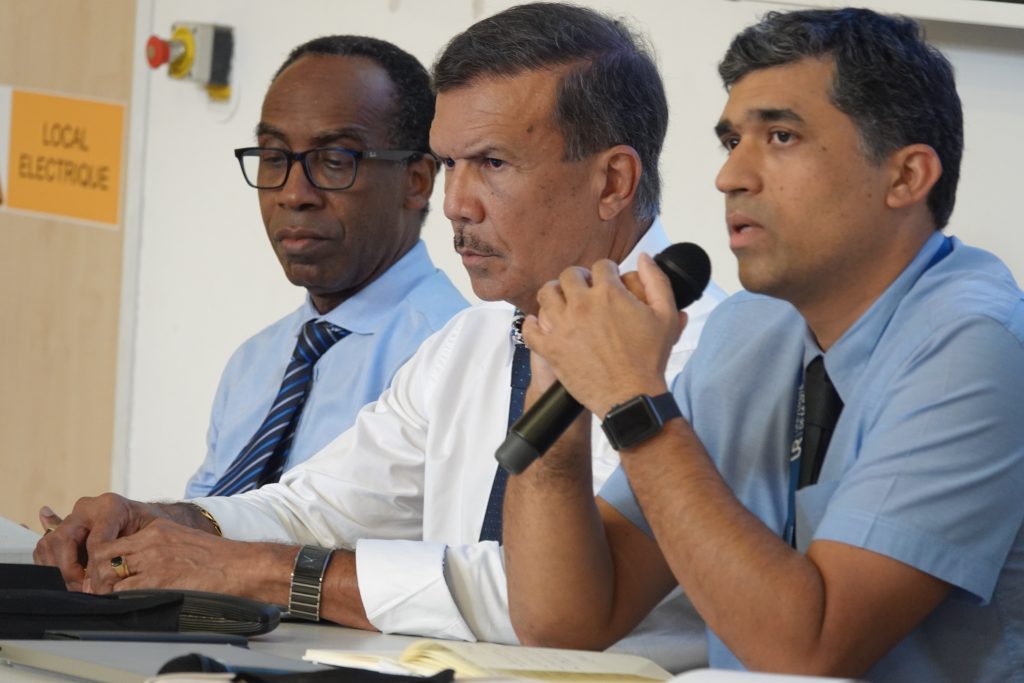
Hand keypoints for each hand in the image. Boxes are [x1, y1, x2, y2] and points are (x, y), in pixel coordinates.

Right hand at [33, 493, 158, 589]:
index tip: (100, 581)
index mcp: (110, 506)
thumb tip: (110, 571)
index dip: (95, 565)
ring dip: (57, 570)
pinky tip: (68, 577)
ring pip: (48, 545)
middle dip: (68, 569)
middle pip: (61, 540)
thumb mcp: (152, 534)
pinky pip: (44, 549)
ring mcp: (72, 518)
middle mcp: (86, 508)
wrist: (144, 520)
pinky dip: (51, 567)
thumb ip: (131, 549)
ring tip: (77, 585)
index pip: (94, 540)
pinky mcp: (61, 529)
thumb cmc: (150, 527)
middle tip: (82, 587)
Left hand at [82, 519, 255, 595]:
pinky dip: (119, 600)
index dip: (101, 560)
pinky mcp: (159, 582)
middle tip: (101, 590)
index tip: (104, 574)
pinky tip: (127, 604)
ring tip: (112, 599)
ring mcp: (153, 562)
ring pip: (107, 575)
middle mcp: (150, 542)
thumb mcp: (183, 539)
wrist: (241, 566)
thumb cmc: (218, 558)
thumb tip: (139, 566)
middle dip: (97, 575)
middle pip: (103, 556)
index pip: (111, 542)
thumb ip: (159, 547)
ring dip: (105, 590)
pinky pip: (124, 592)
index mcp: (156, 529)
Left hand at [523, 254, 684, 417]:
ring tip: (563, 302)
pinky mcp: (551, 348)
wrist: (631, 396)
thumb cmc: (649, 360)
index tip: (607, 280)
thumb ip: (657, 281)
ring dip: (554, 294)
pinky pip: (530, 329)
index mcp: (609, 293)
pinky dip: (532, 324)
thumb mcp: (666, 316)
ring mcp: (563, 326)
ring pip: (546, 295)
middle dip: (578, 278)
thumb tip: (644, 258)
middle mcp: (582, 305)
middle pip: (569, 275)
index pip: (601, 266)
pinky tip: (541, 325)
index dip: (607, 271)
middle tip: (584, 289)